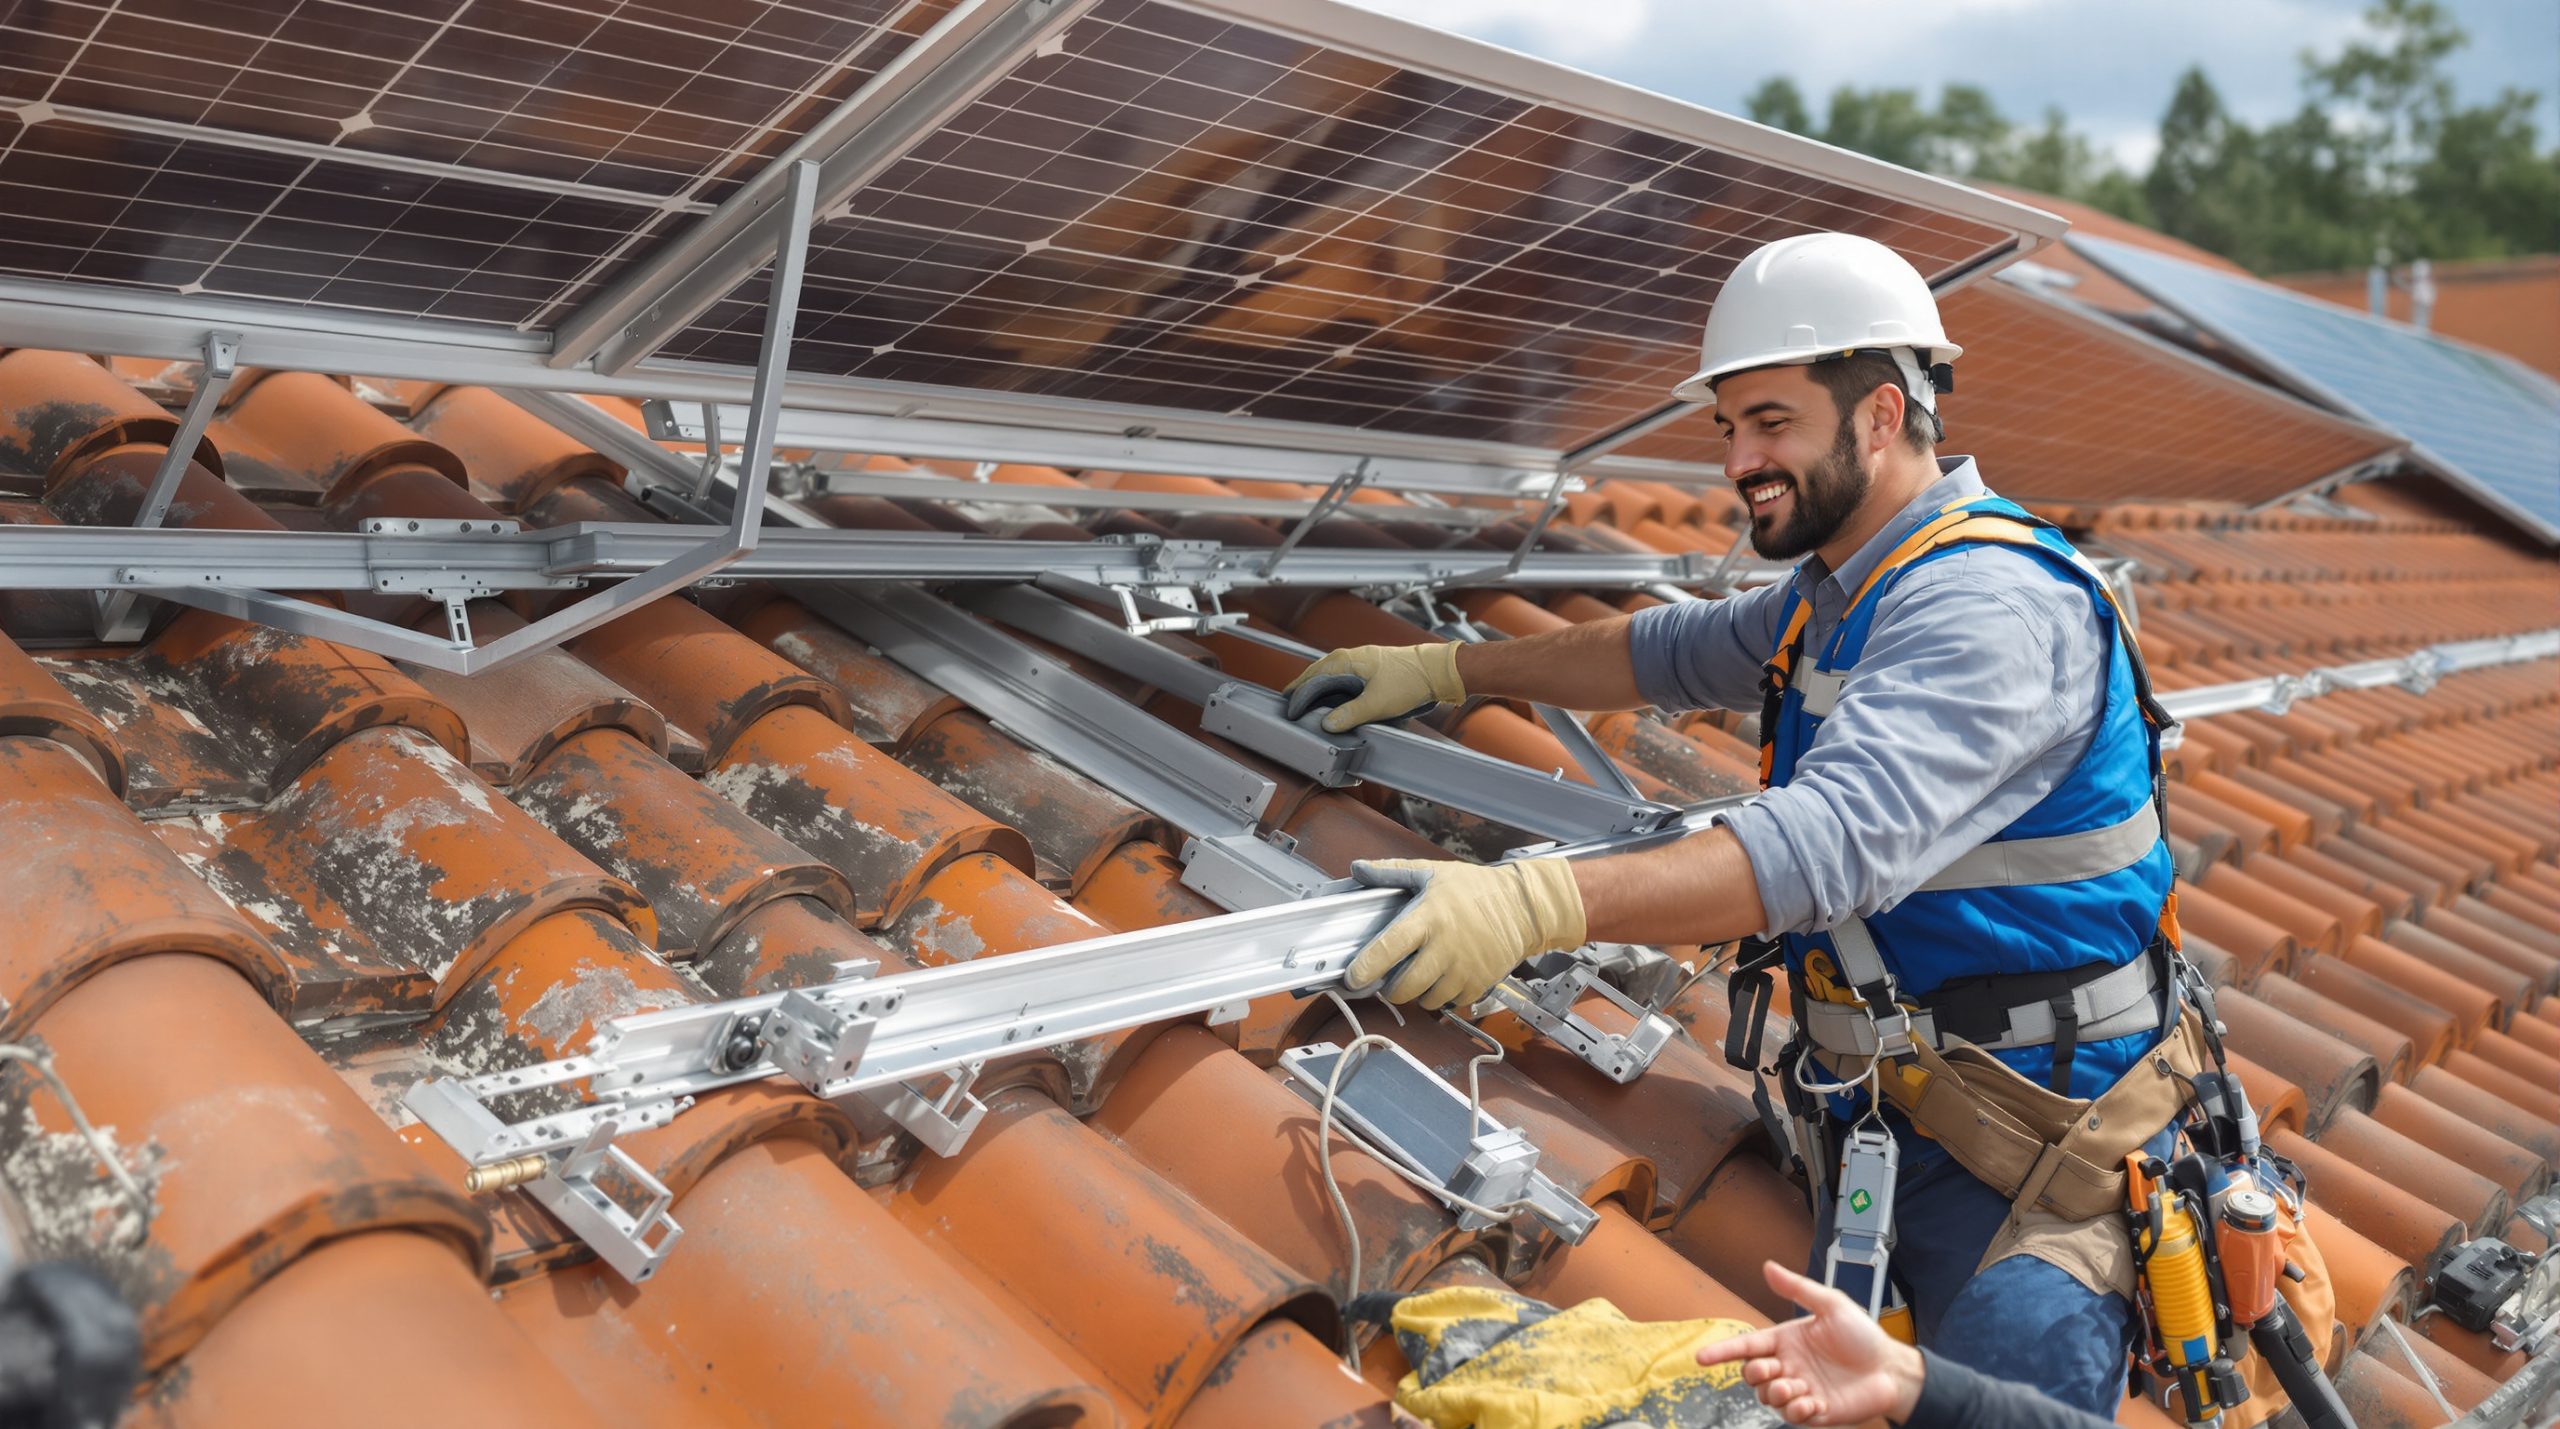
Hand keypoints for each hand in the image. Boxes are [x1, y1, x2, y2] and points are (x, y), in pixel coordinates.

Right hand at [1282, 642, 1463, 732]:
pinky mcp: (1368, 671)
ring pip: (1329, 679)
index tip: (1290, 712)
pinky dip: (1333, 693)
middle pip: (1316, 676)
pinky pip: (1342, 681)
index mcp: (1345, 661)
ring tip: (1308, 710)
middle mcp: (1348, 659)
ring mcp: (1358, 663)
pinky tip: (1334, 705)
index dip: (1298, 696)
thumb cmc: (1410, 680)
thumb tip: (1326, 724)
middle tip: (1292, 711)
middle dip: (1303, 693)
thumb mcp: (1377, 703)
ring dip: (1318, 693)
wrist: (1436, 671)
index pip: (1310, 678)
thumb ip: (1350, 714)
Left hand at [1346, 858, 1585, 1009]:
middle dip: (1391, 987)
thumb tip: (1358, 868)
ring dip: (1417, 993)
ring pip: (1425, 1001)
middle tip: (1392, 975)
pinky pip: (1450, 1004)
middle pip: (1404, 987)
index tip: (1352, 978)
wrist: (1522, 908)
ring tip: (1422, 973)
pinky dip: (1442, 996)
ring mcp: (1463, 971)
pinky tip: (1445, 976)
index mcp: (1428, 918)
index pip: (1389, 948)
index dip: (1366, 967)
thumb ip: (1392, 872)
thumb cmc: (1473, 889)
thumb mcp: (1432, 873)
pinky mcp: (1479, 986)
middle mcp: (1444, 948)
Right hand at [1693, 1261, 1926, 1425]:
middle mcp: (1789, 1366)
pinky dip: (1797, 1411)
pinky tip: (1813, 1402)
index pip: (1746, 1346)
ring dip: (1778, 1394)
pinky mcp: (1814, 1412)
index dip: (1722, 1351)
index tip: (1701, 1357)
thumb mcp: (1832, 1305)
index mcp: (1786, 1340)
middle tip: (1776, 1369)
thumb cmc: (1863, 1335)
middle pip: (1752, 1375)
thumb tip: (1768, 1267)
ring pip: (1768, 1398)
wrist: (1891, 1369)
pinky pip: (1792, 1416)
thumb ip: (1798, 1289)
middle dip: (1757, 1374)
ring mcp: (1800, 1390)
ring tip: (1799, 1388)